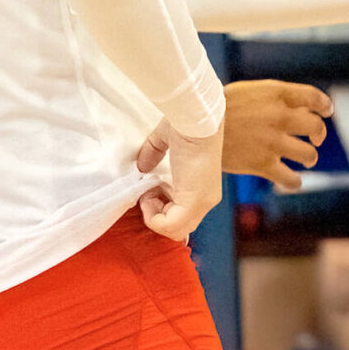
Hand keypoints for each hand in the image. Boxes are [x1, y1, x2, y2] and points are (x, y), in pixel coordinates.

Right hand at [135, 115, 222, 240]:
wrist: (194, 119)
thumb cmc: (184, 125)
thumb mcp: (164, 143)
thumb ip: (153, 155)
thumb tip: (141, 167)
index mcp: (202, 186)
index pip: (183, 214)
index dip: (162, 208)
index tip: (148, 189)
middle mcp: (206, 199)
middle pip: (178, 226)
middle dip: (156, 212)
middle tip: (146, 192)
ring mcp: (202, 203)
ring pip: (174, 230)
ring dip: (153, 214)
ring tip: (147, 192)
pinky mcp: (194, 202)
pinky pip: (170, 226)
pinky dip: (153, 216)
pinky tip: (148, 195)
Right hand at [221, 79, 332, 186]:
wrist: (195, 123)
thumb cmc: (214, 106)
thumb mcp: (246, 90)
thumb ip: (270, 98)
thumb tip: (288, 107)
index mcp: (276, 93)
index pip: (314, 97)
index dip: (324, 106)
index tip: (326, 111)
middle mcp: (280, 116)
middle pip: (316, 127)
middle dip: (318, 134)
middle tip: (314, 139)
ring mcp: (273, 141)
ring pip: (309, 154)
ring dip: (309, 157)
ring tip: (305, 158)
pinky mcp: (263, 164)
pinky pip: (290, 178)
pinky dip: (293, 181)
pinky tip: (291, 180)